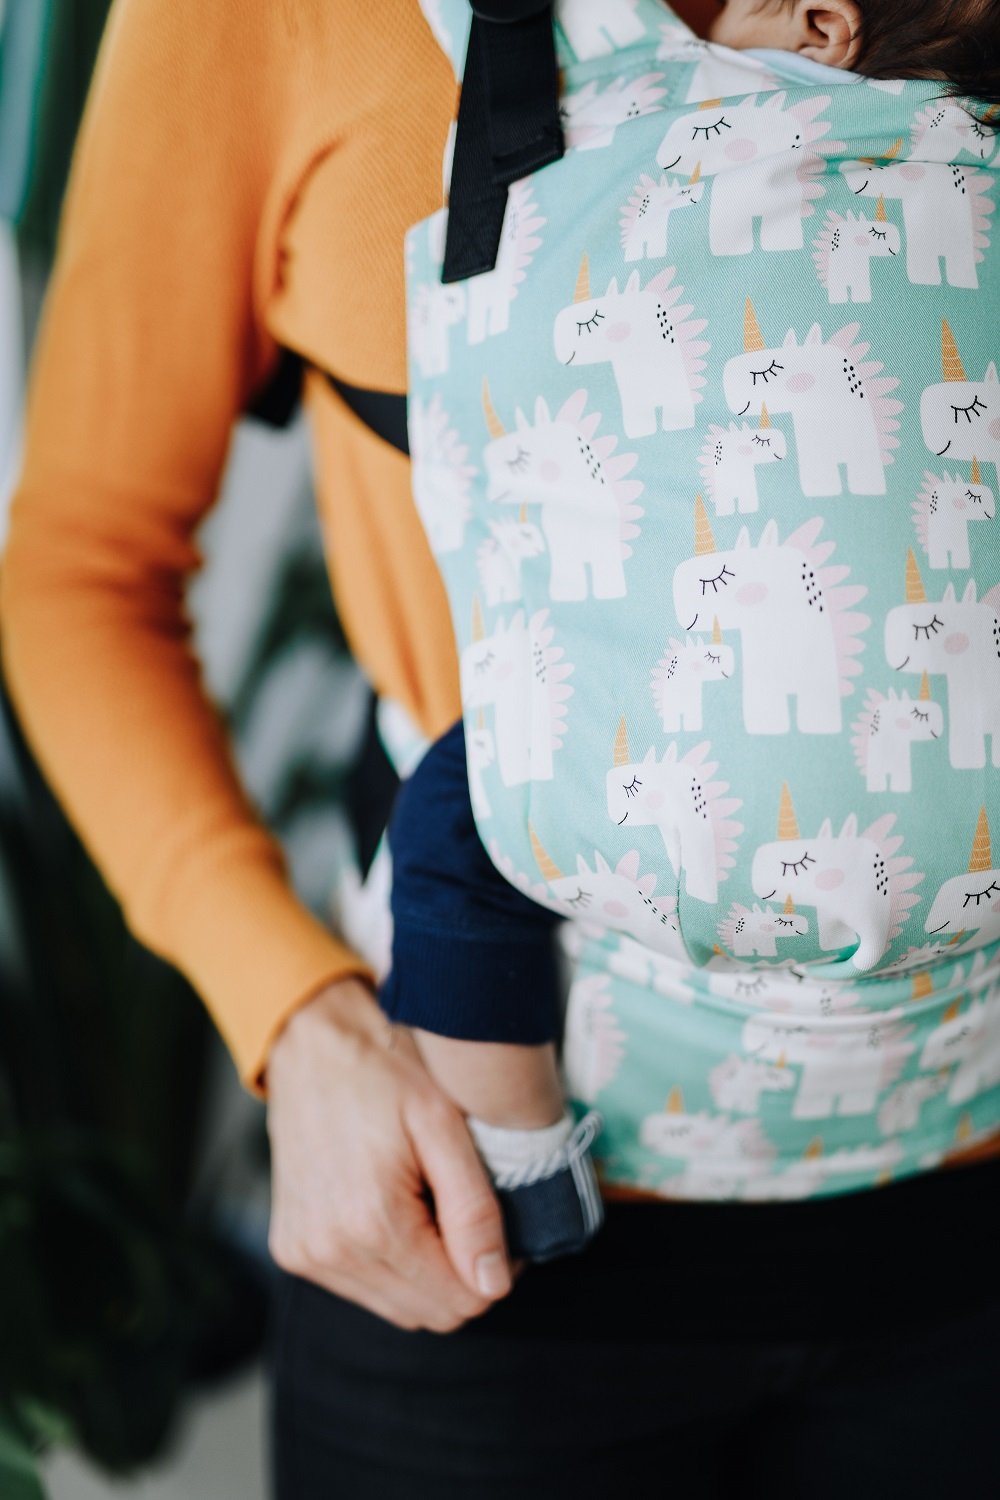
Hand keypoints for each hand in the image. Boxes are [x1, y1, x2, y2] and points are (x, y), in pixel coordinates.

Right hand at [265, 977, 513, 1331]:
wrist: (312, 1046)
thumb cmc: (383, 1073)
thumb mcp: (443, 1127)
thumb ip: (474, 1211)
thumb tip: (495, 1284)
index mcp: (372, 1222)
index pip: (459, 1301)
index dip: (494, 1270)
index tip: (498, 1224)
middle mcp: (330, 1251)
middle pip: (430, 1314)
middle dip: (461, 1273)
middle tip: (466, 1210)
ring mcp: (305, 1254)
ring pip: (397, 1308)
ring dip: (425, 1272)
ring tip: (426, 1203)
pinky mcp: (292, 1249)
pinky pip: (362, 1288)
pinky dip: (390, 1264)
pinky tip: (393, 1210)